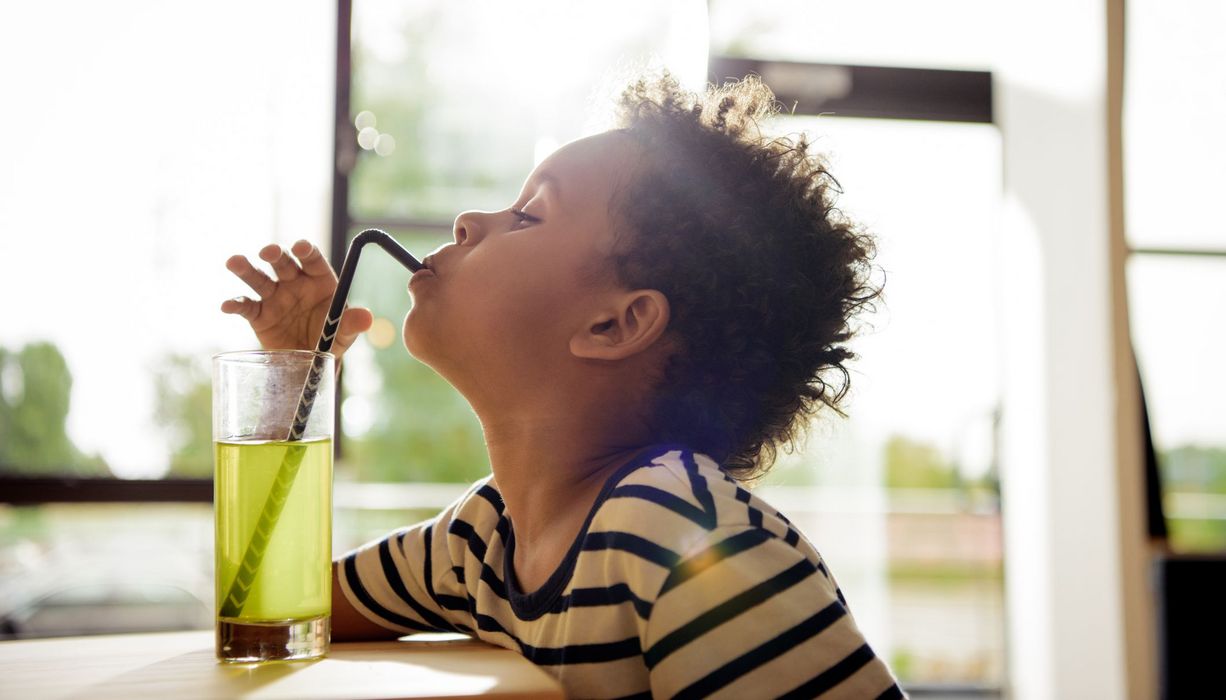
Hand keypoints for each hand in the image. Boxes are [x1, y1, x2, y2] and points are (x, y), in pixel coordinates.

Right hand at [221, 240, 372, 363]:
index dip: (306, 250)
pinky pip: (246, 307)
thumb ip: (352, 323)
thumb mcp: (344, 333)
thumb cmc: (331, 338)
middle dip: (276, 254)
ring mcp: (274, 297)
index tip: (300, 247)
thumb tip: (366, 317)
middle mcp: (294, 283)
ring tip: (234, 262)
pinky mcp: (258, 315)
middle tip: (269, 251)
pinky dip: (236, 305)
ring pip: (259, 279)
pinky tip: (227, 306)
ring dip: (246, 270)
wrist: (311, 362)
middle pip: (283, 263)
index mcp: (319, 280)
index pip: (312, 259)